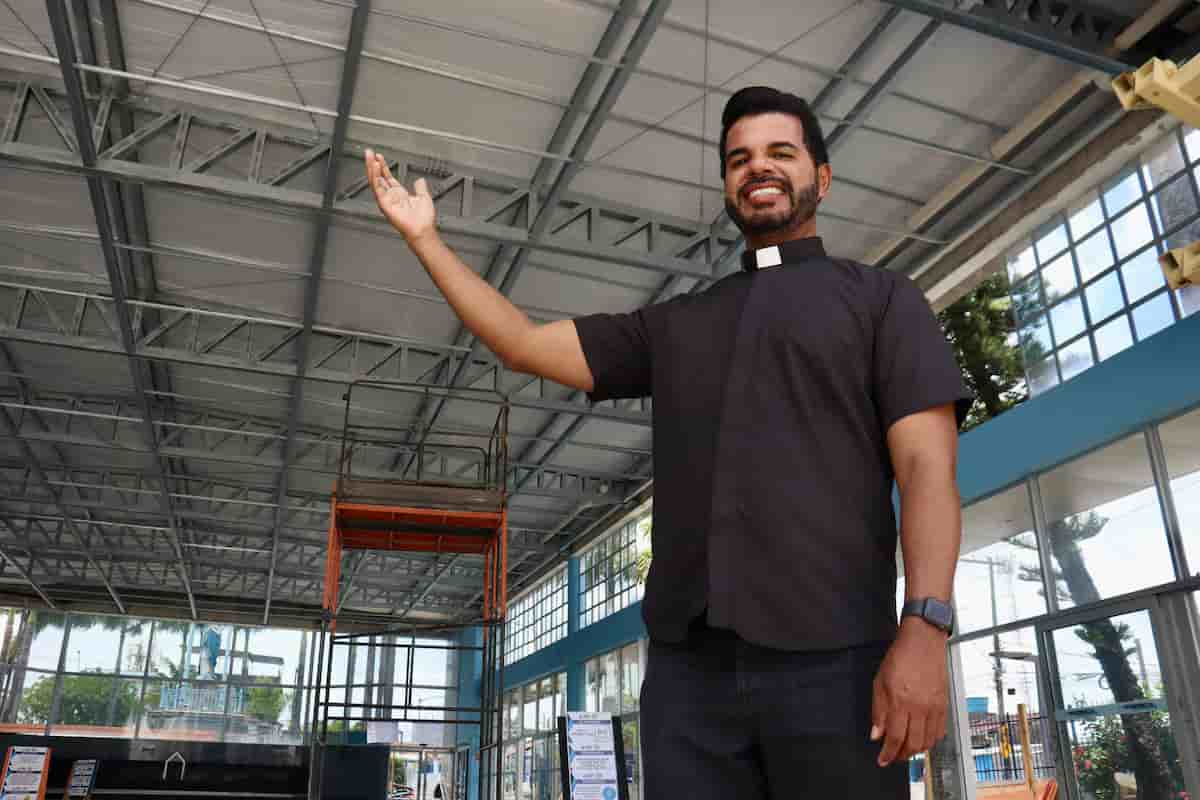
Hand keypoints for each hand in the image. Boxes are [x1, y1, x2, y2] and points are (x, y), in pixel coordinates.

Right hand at [365, 148, 435, 243]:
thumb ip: (420, 188)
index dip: (383, 167)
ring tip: (369, 156)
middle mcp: (391, 197)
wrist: (423, 230)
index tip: (379, 157)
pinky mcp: (384, 204)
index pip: (387, 177)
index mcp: (399, 194)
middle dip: (373, 164)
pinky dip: (375, 177)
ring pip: (375, 181)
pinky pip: (377, 188)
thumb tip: (420, 180)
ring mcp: (386, 200)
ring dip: (372, 168)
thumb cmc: (423, 220)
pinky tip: (375, 167)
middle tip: (369, 153)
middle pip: (378, 177)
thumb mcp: (424, 198)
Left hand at [870, 618, 948, 766]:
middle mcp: (919, 707)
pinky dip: (930, 740)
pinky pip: (939, 732)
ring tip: (905, 749)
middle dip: (901, 755)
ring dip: (916, 750)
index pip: (894, 738)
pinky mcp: (944, 705)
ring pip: (927, 741)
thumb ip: (877, 710)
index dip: (888, 753)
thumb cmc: (900, 657)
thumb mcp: (879, 681)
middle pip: (913, 744)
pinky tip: (921, 738)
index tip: (882, 760)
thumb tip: (876, 734)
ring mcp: (934, 707)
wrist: (923, 641)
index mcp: (900, 701)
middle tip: (893, 756)